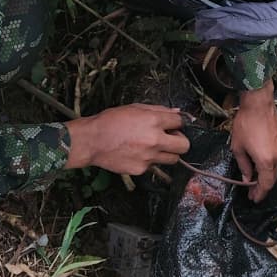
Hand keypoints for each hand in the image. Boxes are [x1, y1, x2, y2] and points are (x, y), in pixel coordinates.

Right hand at [65, 104, 189, 175]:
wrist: (92, 141)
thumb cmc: (110, 121)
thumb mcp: (134, 108)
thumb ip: (158, 110)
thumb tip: (176, 112)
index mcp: (154, 121)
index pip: (180, 122)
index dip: (177, 122)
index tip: (173, 124)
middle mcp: (155, 140)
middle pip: (185, 146)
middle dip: (180, 141)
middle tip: (170, 138)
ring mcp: (149, 157)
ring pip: (173, 159)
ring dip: (167, 153)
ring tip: (152, 147)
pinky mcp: (141, 169)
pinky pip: (153, 166)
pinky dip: (148, 160)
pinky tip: (136, 153)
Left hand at [231, 81, 276, 202]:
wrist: (258, 103)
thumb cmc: (246, 124)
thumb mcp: (238, 147)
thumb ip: (244, 166)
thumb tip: (247, 178)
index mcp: (266, 161)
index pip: (265, 184)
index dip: (260, 194)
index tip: (254, 199)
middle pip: (272, 178)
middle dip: (263, 187)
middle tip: (253, 193)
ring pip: (275, 169)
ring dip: (266, 176)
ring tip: (255, 180)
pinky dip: (269, 166)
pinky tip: (260, 165)